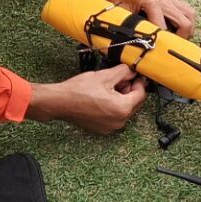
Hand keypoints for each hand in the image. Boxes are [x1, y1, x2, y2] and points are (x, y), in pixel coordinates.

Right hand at [28, 66, 146, 133]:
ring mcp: (110, 127)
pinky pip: (113, 116)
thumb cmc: (79, 91)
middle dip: (129, 90)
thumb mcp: (105, 76)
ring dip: (121, 98)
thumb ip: (123, 72)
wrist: (60, 102)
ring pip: (123, 110)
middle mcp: (119, 121)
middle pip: (133, 104)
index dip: (139, 83)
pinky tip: (102, 97)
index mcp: (122, 109)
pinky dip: (112, 106)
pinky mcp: (101, 129)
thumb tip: (132, 72)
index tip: (135, 76)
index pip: (140, 95)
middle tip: (121, 79)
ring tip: (108, 87)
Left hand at [99, 0, 198, 36]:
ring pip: (189, 13)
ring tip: (178, 38)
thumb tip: (135, 43)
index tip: (159, 50)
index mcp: (151, 1)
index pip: (163, 26)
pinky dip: (185, 20)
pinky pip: (185, 9)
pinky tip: (176, 28)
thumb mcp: (119, 11)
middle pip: (185, 20)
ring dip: (187, 27)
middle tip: (173, 46)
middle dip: (183, 37)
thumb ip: (128, 26)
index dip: (163, 40)